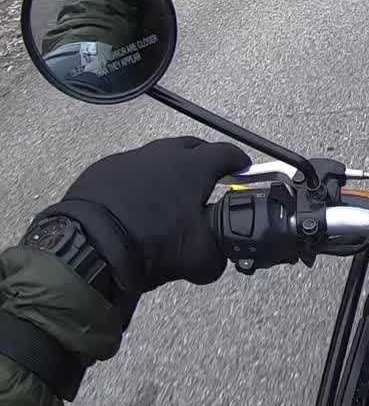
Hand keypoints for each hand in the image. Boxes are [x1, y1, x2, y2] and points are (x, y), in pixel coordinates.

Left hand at [37, 137, 249, 314]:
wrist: (89, 248)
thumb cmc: (148, 244)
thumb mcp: (197, 258)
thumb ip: (218, 255)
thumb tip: (217, 259)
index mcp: (193, 167)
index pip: (227, 153)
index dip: (239, 162)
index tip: (242, 169)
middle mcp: (163, 154)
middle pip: (193, 146)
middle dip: (204, 159)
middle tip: (209, 178)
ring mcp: (130, 159)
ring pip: (159, 157)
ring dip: (169, 170)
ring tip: (170, 194)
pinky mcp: (102, 170)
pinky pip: (129, 170)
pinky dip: (139, 182)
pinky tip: (136, 204)